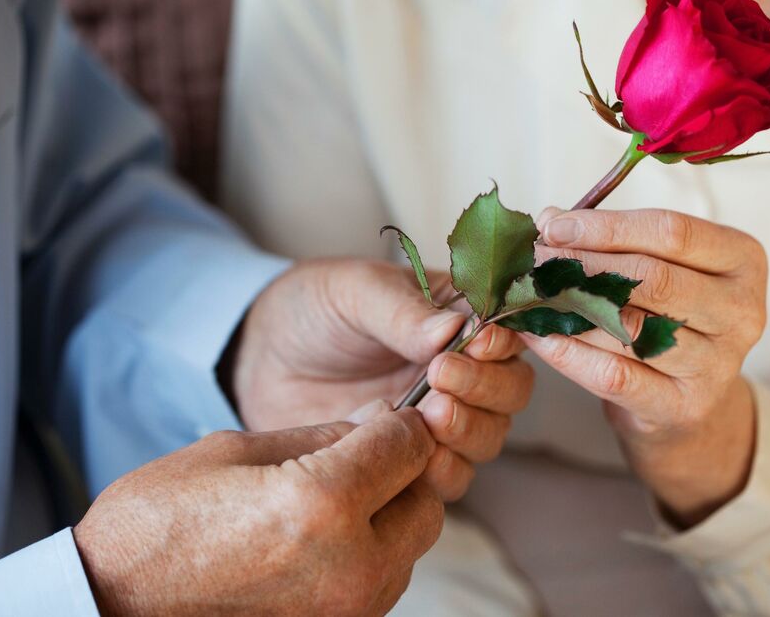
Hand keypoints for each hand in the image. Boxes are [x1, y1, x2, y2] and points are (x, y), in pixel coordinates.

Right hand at [74, 407, 442, 615]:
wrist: (113, 606)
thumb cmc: (158, 524)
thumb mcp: (237, 452)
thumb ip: (323, 437)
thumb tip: (378, 423)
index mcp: (323, 504)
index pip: (409, 445)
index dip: (400, 423)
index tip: (383, 419)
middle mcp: (351, 566)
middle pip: (426, 502)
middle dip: (403, 472)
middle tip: (364, 457)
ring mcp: (348, 612)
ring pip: (411, 548)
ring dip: (390, 516)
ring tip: (335, 500)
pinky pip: (382, 583)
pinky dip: (370, 553)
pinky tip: (322, 539)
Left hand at [229, 258, 533, 500]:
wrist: (259, 357)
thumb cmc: (314, 308)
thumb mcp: (357, 292)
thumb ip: (404, 313)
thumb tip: (454, 331)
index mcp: (459, 318)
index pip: (508, 333)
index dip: (502, 344)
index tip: (475, 344)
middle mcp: (462, 370)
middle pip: (510, 391)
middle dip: (484, 388)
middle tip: (438, 379)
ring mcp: (439, 418)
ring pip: (489, 437)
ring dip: (468, 431)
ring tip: (427, 415)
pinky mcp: (411, 460)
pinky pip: (451, 477)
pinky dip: (443, 471)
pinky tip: (414, 455)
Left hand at [526, 208, 765, 525]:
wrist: (686, 405)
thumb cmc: (666, 318)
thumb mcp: (657, 268)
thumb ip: (612, 241)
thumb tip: (548, 219)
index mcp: (742, 259)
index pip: (670, 231)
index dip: (605, 227)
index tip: (552, 225)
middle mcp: (742, 311)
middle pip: (652, 278)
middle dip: (581, 265)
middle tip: (532, 260)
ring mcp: (719, 364)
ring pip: (629, 327)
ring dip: (568, 307)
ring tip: (526, 294)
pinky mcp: (685, 406)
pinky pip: (614, 374)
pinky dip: (567, 352)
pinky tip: (537, 335)